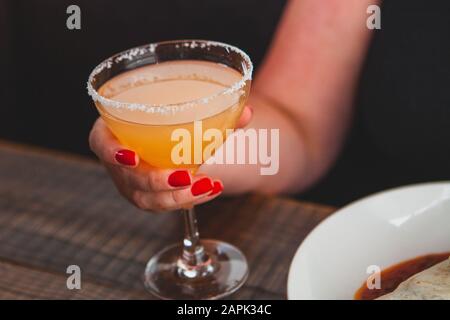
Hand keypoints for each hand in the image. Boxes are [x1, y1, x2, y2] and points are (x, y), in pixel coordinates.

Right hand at [88, 106, 252, 211]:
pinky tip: (210, 190)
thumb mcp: (187, 113)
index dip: (111, 153)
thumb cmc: (173, 120)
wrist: (173, 137)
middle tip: (185, 175)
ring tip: (206, 186)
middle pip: (128, 178)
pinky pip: (162, 204)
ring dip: (175, 197)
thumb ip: (218, 112)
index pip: (100, 142)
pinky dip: (186, 200)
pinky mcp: (149, 195)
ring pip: (145, 199)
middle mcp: (119, 161)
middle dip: (156, 181)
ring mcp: (132, 183)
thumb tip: (247, 111)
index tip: (133, 157)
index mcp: (115, 131)